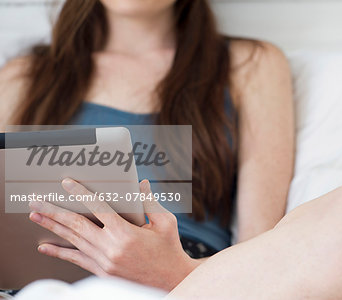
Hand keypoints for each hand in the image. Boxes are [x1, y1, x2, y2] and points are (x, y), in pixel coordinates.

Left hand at [28, 178, 198, 290]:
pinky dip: (60, 253)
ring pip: (73, 241)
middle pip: (76, 225)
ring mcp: (104, 262)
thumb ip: (150, 201)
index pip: (98, 208)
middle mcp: (111, 248)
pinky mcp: (103, 272)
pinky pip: (77, 260)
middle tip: (36, 201)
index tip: (66, 183)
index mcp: (126, 233)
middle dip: (54, 211)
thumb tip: (142, 184)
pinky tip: (45, 247)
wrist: (171, 281)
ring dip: (52, 227)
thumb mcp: (165, 223)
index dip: (81, 193)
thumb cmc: (170, 250)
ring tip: (35, 216)